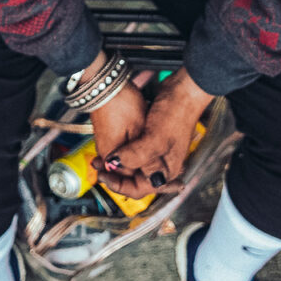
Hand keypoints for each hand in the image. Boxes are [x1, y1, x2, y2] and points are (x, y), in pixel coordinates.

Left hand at [99, 68, 213, 197]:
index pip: (138, 188)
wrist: (182, 91)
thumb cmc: (174, 114)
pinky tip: (109, 148)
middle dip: (114, 175)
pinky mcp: (149, 139)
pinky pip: (132, 151)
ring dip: (115, 163)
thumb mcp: (155, 138)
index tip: (102, 174)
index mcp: (165, 171)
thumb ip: (136, 156)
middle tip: (97, 166)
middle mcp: (160, 164)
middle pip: (133, 178)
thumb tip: (115, 165)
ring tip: (99, 159)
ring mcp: (155, 151)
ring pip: (131, 164)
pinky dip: (120, 152)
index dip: (118, 184)